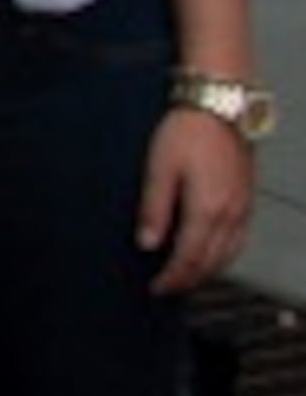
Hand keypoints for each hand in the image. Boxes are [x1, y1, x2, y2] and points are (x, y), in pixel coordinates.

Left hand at [139, 105, 255, 294]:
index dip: (172, 278)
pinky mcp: (248, 198)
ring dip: (208, 271)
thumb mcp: (160, 169)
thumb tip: (147, 244)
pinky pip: (240, 239)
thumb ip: (154, 209)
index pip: (189, 258)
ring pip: (230, 254)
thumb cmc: (187, 132)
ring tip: (187, 277)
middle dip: (189, 279)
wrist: (220, 107)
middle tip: (168, 288)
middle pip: (211, 261)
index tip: (156, 288)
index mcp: (207, 210)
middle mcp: (231, 214)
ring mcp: (243, 207)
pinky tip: (212, 253)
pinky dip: (224, 255)